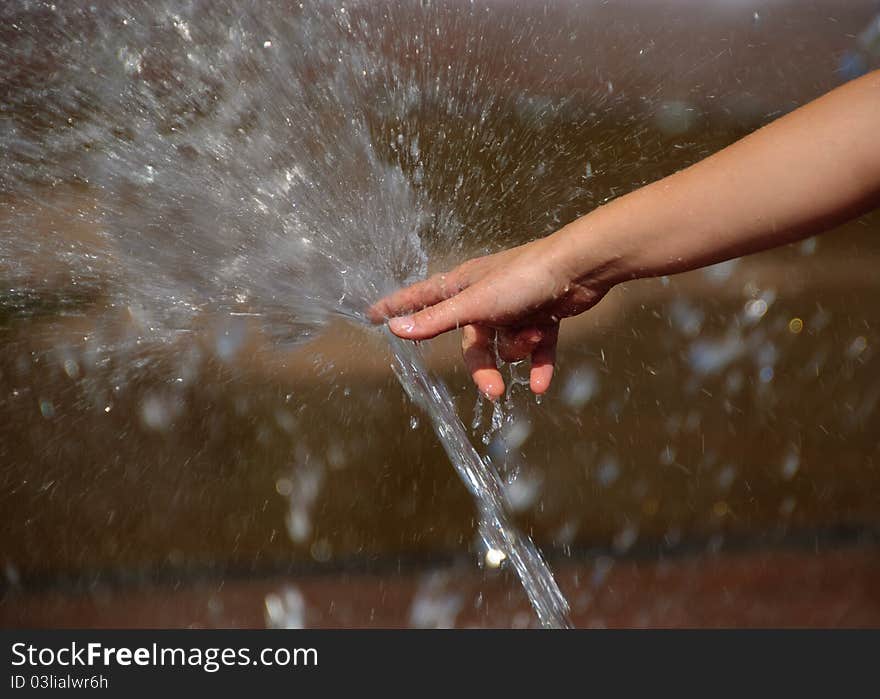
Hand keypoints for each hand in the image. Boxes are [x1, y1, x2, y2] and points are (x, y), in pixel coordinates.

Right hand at [369, 233, 611, 398]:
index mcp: (464, 286)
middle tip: (494, 391)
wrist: (580, 268)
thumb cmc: (524, 277)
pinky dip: (539, 366)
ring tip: (533, 336)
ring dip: (519, 351)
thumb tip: (394, 330)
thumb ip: (436, 320)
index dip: (397, 307)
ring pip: (506, 347)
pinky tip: (541, 386)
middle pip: (472, 343)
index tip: (371, 315)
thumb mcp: (475, 303)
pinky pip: (536, 350)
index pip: (420, 297)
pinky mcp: (543, 315)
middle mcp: (486, 296)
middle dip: (483, 367)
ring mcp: (515, 307)